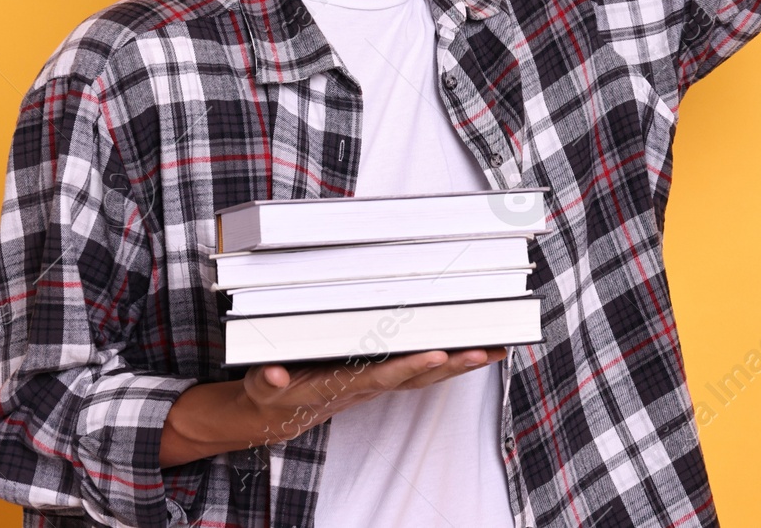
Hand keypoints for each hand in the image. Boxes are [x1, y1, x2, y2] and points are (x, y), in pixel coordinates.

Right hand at [160, 347, 506, 465]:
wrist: (281, 413)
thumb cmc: (275, 394)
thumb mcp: (263, 387)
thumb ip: (268, 380)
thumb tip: (276, 375)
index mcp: (344, 385)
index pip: (384, 376)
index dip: (411, 366)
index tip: (438, 354)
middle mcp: (370, 385)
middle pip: (418, 377)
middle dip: (454, 366)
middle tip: (486, 350)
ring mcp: (381, 382)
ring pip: (429, 375)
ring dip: (463, 364)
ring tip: (497, 348)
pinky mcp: (385, 376)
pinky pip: (426, 370)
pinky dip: (453, 361)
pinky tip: (477, 347)